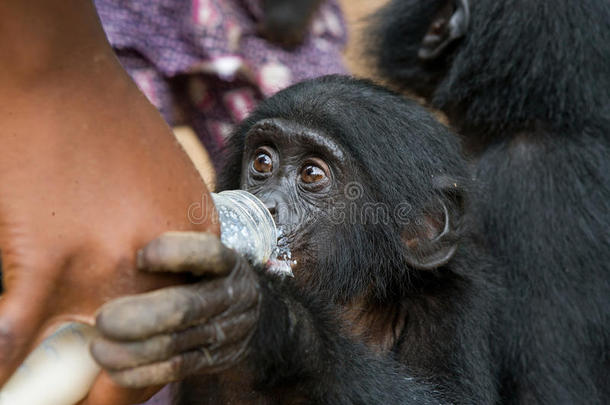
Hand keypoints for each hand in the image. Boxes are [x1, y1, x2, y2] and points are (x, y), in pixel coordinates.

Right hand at [0, 1, 217, 398]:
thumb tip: (162, 289)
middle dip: (111, 383)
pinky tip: (3, 382)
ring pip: (81, 364)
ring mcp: (102, 269)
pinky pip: (14, 339)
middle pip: (139, 362)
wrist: (61, 79)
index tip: (128, 376)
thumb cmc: (116, 128)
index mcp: (198, 250)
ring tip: (41, 393)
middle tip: (88, 380)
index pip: (186, 337)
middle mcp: (158, 270)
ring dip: (58, 389)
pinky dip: (4, 370)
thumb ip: (180, 245)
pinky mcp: (45, 259)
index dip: (155, 370)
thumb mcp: (175, 185)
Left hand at [91, 232, 260, 387]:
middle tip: (103, 318)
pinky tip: (113, 370)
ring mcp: (226, 332)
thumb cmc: (205, 274)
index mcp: (228, 263)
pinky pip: (177, 369)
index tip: (140, 256)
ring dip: (132, 350)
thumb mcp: (203, 254)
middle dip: (141, 316)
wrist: (244, 311)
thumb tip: (108, 232)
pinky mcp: (214, 359)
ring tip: (98, 349)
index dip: (176, 253)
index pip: (209, 253)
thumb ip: (174, 247)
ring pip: (176, 344)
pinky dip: (142, 372)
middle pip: (187, 307)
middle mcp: (233, 297)